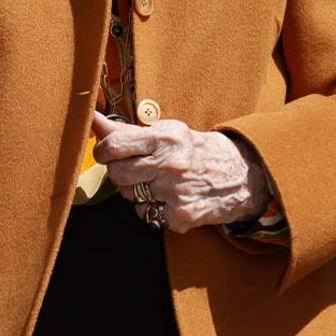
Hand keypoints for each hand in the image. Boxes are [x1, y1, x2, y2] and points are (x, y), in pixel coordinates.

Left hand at [91, 112, 270, 231]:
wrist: (242, 176)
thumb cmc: (197, 150)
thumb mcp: (168, 131)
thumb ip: (127, 130)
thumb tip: (92, 119)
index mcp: (166, 137)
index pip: (113, 146)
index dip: (104, 152)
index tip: (109, 153)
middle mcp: (171, 164)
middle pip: (117, 175)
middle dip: (121, 173)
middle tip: (138, 169)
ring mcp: (176, 192)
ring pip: (129, 196)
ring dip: (137, 191)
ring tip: (159, 182)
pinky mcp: (181, 216)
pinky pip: (146, 215)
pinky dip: (153, 209)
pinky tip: (170, 198)